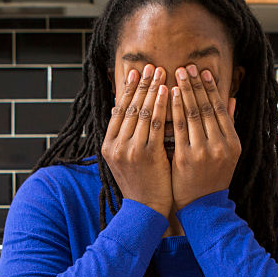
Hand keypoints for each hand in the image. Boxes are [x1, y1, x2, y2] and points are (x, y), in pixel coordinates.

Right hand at [101, 64, 172, 217]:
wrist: (146, 210)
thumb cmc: (140, 183)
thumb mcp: (124, 159)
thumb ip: (123, 136)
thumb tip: (118, 109)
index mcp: (107, 145)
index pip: (118, 109)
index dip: (129, 89)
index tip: (137, 73)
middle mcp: (116, 145)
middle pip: (130, 107)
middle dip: (143, 84)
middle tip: (153, 66)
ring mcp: (130, 150)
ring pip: (143, 112)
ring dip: (154, 90)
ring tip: (163, 73)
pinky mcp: (147, 155)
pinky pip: (157, 124)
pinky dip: (163, 106)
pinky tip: (169, 93)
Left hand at [169, 65, 239, 208]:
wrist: (201, 207)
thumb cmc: (212, 178)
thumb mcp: (228, 153)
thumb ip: (229, 126)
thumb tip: (232, 99)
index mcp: (233, 143)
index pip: (221, 108)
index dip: (211, 88)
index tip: (203, 72)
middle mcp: (220, 145)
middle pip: (207, 107)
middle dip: (196, 84)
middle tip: (187, 66)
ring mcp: (203, 152)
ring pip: (193, 114)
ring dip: (185, 91)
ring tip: (177, 74)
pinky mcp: (185, 158)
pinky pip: (179, 127)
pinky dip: (175, 109)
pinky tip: (171, 95)